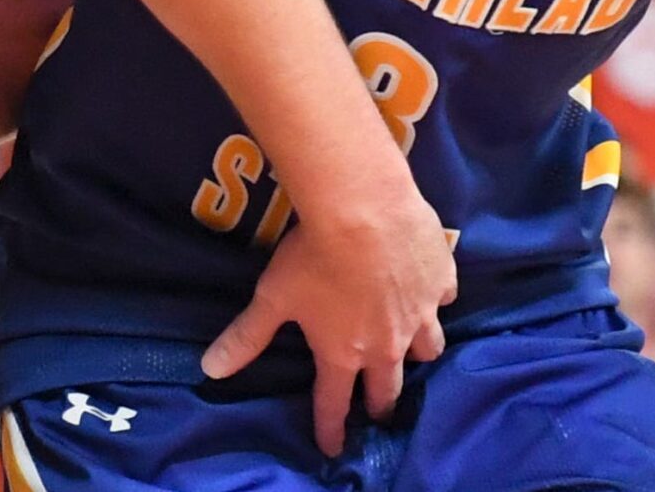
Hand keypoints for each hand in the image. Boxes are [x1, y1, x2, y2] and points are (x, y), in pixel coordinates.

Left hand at [200, 189, 453, 455]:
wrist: (364, 207)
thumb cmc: (312, 255)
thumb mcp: (273, 296)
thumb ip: (246, 336)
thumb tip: (210, 370)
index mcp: (344, 352)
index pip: (335, 403)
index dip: (331, 428)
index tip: (332, 447)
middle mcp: (387, 343)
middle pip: (389, 388)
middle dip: (381, 405)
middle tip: (379, 413)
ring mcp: (420, 313)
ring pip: (428, 349)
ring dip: (417, 355)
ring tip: (411, 352)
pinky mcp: (440, 280)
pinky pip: (443, 300)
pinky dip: (434, 300)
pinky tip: (429, 291)